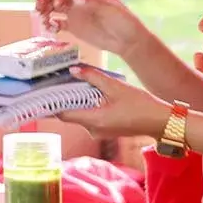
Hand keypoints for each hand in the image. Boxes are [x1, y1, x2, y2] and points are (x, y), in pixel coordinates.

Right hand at [35, 0, 148, 58]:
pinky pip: (56, 21)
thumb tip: (76, 0)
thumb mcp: (112, 10)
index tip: (57, 5)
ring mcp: (75, 12)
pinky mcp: (73, 26)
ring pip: (52, 6)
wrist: (128, 41)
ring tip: (43, 19)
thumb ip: (93, 3)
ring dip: (44, 11)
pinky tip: (51, 28)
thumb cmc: (125, 22)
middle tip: (39, 8)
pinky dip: (50, 24)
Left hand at [57, 66, 171, 138]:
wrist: (161, 122)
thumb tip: (73, 70)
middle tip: (55, 81)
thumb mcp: (116, 87)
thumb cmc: (141, 105)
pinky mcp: (105, 130)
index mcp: (94, 120)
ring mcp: (99, 132)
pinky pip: (89, 117)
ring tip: (70, 83)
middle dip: (63, 99)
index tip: (41, 92)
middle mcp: (93, 130)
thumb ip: (93, 77)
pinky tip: (87, 93)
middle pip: (69, 114)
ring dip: (75, 101)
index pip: (62, 114)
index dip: (50, 103)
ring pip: (79, 115)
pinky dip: (86, 106)